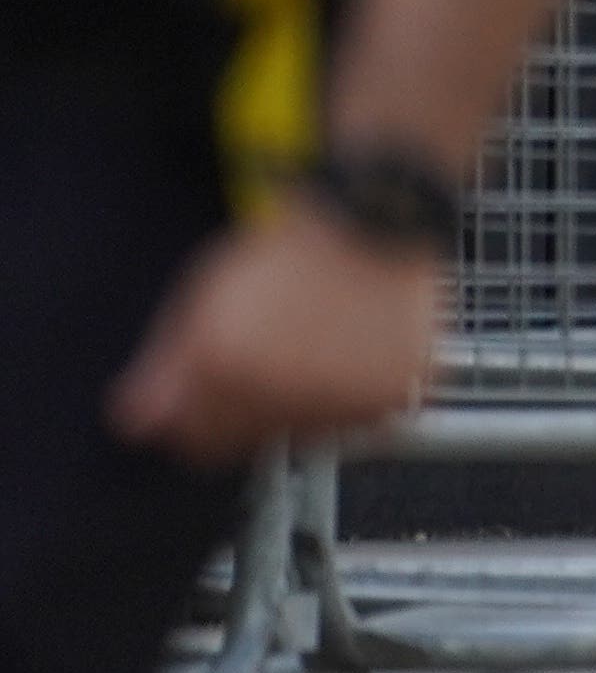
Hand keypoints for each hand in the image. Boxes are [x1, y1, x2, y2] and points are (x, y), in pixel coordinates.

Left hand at [109, 204, 447, 467]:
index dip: (170, 413)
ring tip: (293, 356)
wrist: (380, 226)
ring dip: (274, 408)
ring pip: (274, 436)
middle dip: (217, 418)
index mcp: (220, 360)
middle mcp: (268, 392)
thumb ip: (166, 359)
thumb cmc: (295, 249)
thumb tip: (139, 419)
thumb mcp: (207, 289)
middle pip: (218, 446)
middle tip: (236, 378)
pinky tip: (329, 359)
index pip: (171, 432)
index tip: (177, 398)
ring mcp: (323, 402)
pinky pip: (330, 425)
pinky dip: (324, 402)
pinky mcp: (372, 403)